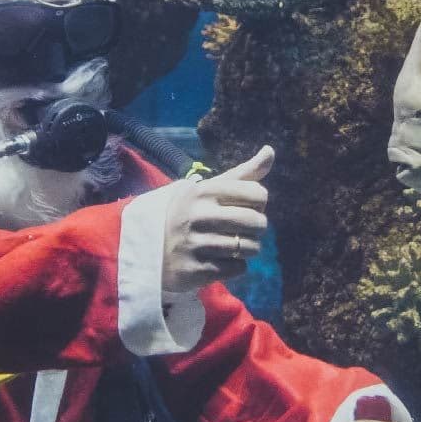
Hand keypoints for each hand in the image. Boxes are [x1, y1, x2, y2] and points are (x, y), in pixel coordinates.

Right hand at [159, 145, 272, 295]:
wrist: (151, 248)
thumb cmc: (190, 214)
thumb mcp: (211, 189)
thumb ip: (243, 173)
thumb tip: (270, 151)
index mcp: (204, 191)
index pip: (258, 193)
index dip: (258, 202)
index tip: (244, 206)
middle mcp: (199, 215)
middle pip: (258, 222)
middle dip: (257, 228)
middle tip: (242, 229)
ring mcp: (196, 244)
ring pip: (251, 247)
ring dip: (248, 249)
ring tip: (231, 245)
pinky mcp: (197, 270)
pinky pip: (238, 268)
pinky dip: (235, 266)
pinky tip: (219, 260)